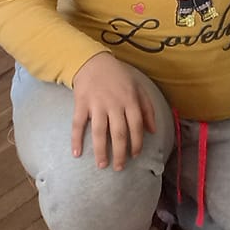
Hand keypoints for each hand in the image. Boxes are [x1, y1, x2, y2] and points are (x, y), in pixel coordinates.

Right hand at [71, 53, 155, 169]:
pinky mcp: (81, 103)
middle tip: (119, 168)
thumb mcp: (138, 87)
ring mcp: (97, 104)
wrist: (93, 61)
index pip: (136, 126)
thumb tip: (153, 131)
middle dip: (120, 153)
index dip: (137, 142)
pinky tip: (76, 154)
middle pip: (119, 133)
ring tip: (102, 165)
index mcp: (129, 100)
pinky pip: (78, 124)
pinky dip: (76, 139)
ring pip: (100, 132)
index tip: (135, 155)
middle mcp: (114, 104)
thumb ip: (147, 108)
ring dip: (101, 150)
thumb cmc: (118, 77)